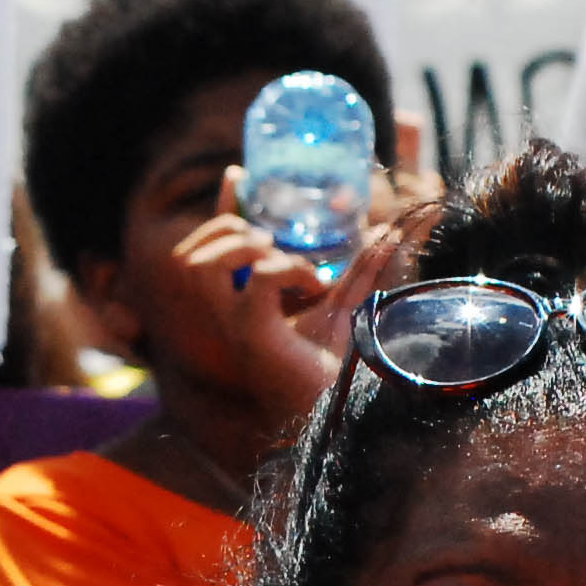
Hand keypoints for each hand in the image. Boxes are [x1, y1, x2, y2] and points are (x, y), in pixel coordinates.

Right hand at [169, 166, 343, 410]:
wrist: (343, 411)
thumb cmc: (339, 367)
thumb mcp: (350, 302)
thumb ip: (363, 267)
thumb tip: (395, 229)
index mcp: (244, 300)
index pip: (216, 245)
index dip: (221, 205)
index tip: (238, 173)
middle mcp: (228, 312)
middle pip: (190, 253)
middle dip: (225, 228)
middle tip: (272, 241)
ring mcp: (233, 324)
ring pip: (199, 265)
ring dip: (241, 248)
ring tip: (282, 259)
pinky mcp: (252, 335)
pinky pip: (256, 284)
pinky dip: (285, 271)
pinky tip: (312, 284)